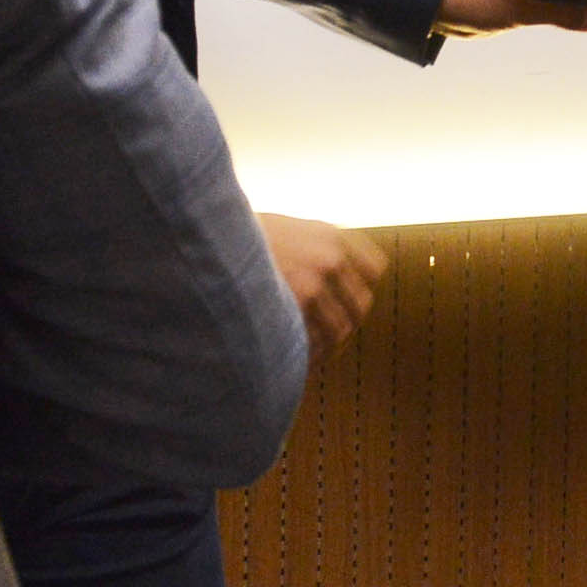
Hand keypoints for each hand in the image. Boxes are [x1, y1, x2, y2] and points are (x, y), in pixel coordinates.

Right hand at [258, 212, 388, 356]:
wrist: (211, 239)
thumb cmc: (245, 237)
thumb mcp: (292, 228)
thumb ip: (320, 247)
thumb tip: (340, 276)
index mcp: (334, 235)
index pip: (374, 269)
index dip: (363, 286)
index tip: (350, 299)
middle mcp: (331, 257)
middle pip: (361, 303)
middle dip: (349, 322)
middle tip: (333, 335)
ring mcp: (315, 281)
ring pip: (341, 327)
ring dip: (331, 345)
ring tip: (315, 354)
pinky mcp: (295, 304)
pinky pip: (315, 340)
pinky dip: (310, 354)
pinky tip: (298, 359)